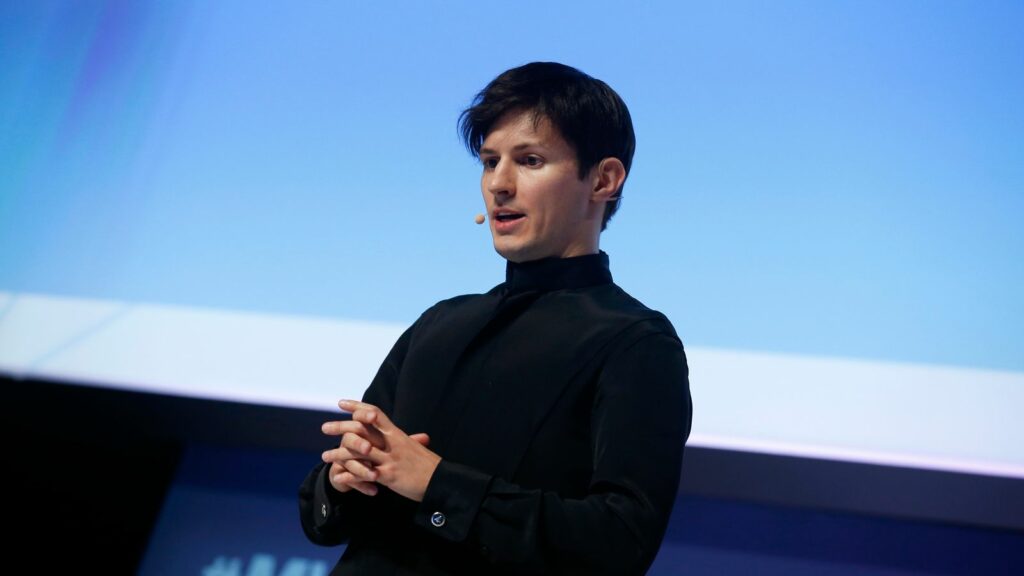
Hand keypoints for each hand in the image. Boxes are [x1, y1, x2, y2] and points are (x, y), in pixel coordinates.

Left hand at [322, 399, 441, 501]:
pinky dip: (349, 476)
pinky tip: (338, 476)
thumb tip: (396, 433)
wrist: (440, 481)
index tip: (341, 403)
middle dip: (340, 427)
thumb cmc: (428, 464)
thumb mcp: (415, 446)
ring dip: (338, 454)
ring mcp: (389, 459)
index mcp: (397, 434)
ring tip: (324, 457)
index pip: (374, 413)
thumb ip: (403, 439)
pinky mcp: (388, 477)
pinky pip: (363, 474)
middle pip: (361, 429)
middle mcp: (391, 443)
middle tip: (324, 427)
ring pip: (357, 453)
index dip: (357, 406)